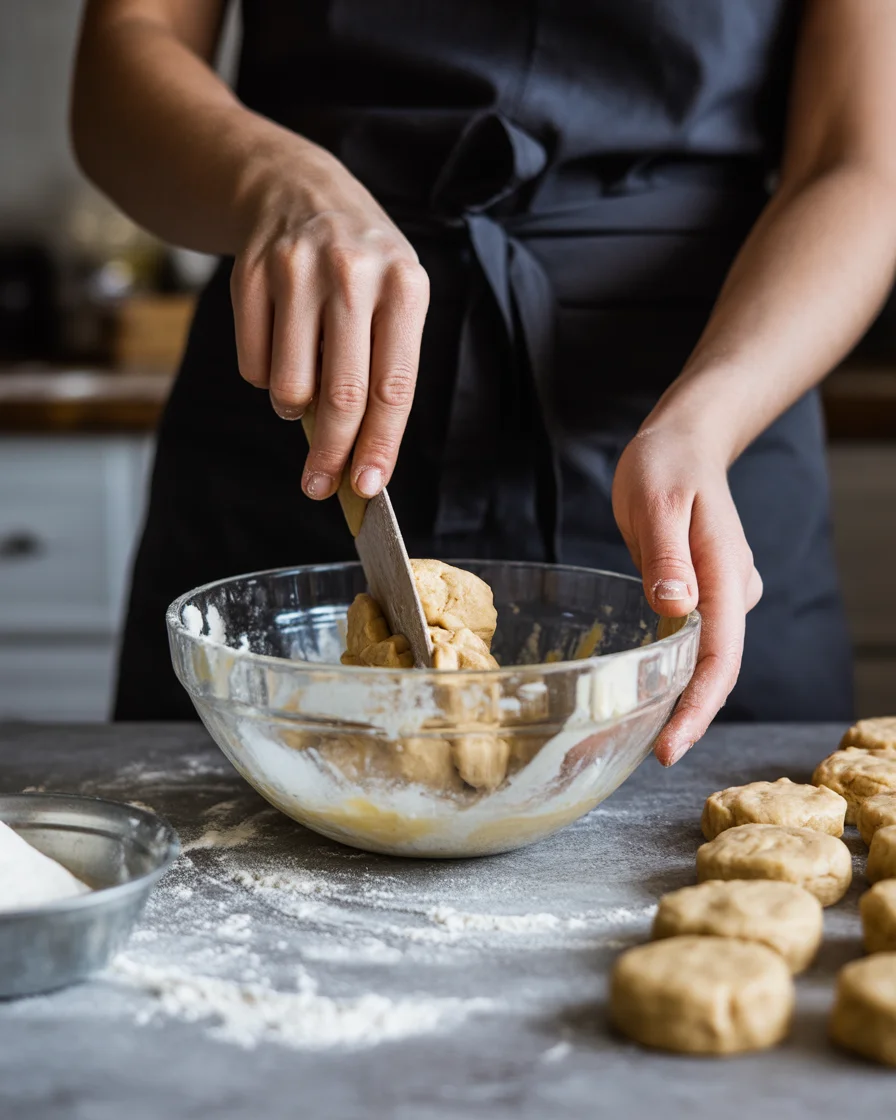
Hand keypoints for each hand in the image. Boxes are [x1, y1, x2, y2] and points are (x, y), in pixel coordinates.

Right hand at [230, 146, 429, 499]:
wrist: (297, 189)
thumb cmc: (361, 266)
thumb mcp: (394, 300)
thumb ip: (383, 369)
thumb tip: (358, 454)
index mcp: (404, 286)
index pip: (394, 387)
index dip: (379, 445)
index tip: (367, 487)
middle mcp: (353, 274)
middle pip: (342, 395)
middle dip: (331, 455)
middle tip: (319, 486)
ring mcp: (297, 271)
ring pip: (290, 386)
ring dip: (295, 409)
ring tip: (305, 388)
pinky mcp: (250, 275)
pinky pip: (253, 365)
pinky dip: (266, 378)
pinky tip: (280, 348)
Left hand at [612, 425, 762, 765]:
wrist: (683, 442)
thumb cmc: (668, 464)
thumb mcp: (659, 501)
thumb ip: (666, 556)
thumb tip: (676, 607)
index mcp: (727, 576)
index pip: (721, 657)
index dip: (697, 707)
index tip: (670, 747)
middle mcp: (730, 595)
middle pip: (713, 672)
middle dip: (679, 718)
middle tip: (628, 756)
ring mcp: (716, 598)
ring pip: (698, 663)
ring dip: (668, 701)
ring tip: (615, 736)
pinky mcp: (695, 596)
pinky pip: (683, 644)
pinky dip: (661, 673)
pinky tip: (631, 697)